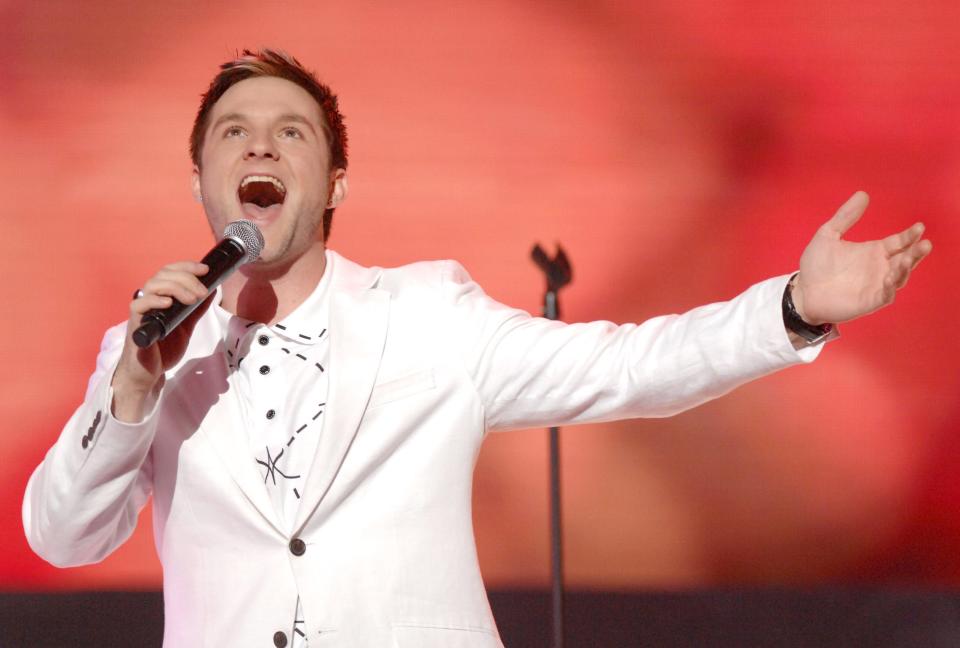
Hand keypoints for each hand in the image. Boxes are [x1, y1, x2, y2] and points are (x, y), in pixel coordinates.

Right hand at [111, 261, 211, 420]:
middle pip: (163, 274)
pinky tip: (169, 303)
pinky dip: (155, 300)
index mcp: (161, 296)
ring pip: (152, 285)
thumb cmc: (164, 348)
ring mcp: (141, 310)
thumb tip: (213, 290)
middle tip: (202, 291)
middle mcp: (149, 299)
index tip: (205, 269)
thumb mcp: (187, 324)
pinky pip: (139, 305)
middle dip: (186, 278)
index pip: (170, 271)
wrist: (150, 372)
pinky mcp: (135, 323)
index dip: (187, 266)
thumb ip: (197, 308)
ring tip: (192, 299)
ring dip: (176, 287)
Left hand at [792, 191, 931, 325]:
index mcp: (874, 251)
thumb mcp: (828, 235)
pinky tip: (888, 279)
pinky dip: (889, 288)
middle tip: (925, 244)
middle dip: (916, 252)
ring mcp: (876, 285)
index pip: (899, 242)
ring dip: (905, 269)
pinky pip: (885, 296)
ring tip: (907, 259)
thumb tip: (863, 193)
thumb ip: (845, 216)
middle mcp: (879, 268)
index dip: (910, 235)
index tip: (919, 226)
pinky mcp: (869, 301)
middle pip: (905, 259)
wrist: (802, 292)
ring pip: (899, 277)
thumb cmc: (816, 265)